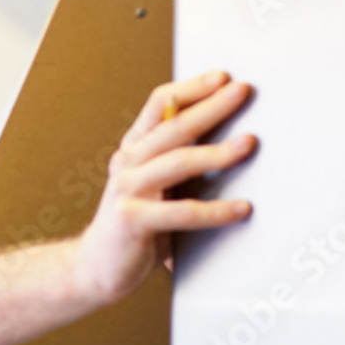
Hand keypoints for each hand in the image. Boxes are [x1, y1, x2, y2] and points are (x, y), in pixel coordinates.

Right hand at [72, 71, 256, 307]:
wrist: (96, 267)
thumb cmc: (137, 224)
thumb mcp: (156, 184)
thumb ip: (179, 160)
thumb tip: (233, 138)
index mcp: (135, 147)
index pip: (161, 103)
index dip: (192, 87)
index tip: (222, 77)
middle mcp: (129, 162)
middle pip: (174, 126)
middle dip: (211, 107)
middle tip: (241, 92)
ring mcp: (128, 189)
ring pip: (178, 163)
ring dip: (216, 152)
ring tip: (248, 144)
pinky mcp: (132, 220)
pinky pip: (181, 212)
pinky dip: (215, 211)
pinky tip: (241, 208)